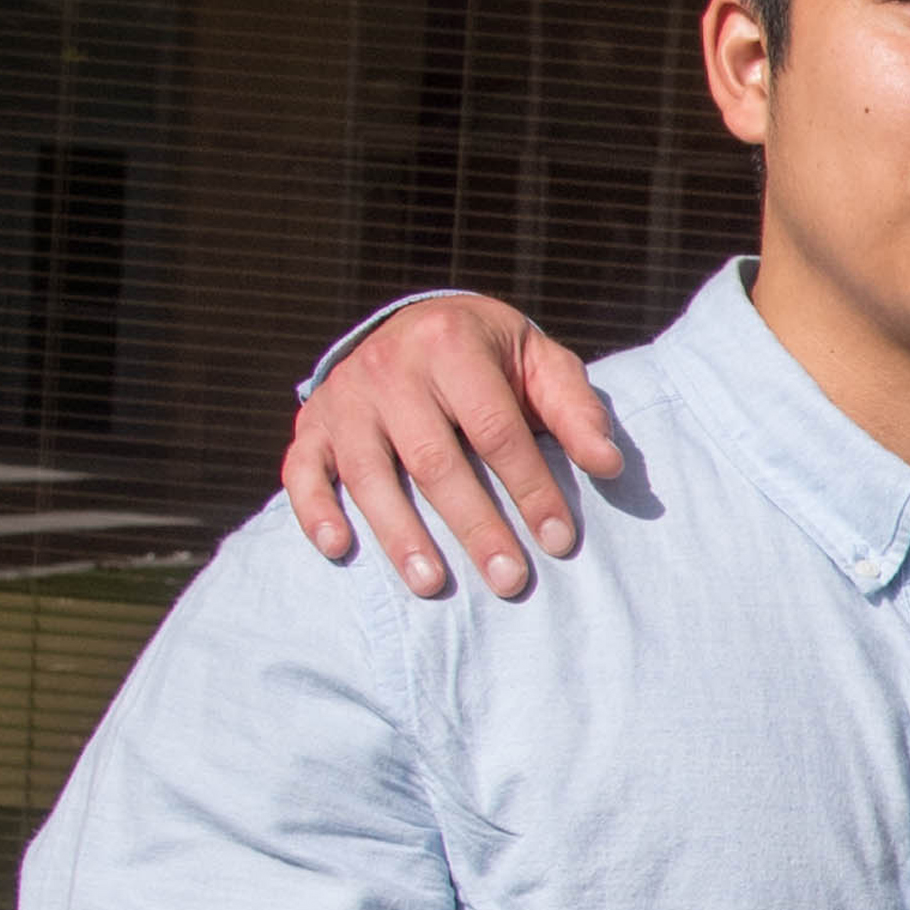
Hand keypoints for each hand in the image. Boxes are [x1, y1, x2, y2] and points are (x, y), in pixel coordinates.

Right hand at [279, 293, 621, 599]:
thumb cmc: (493, 359)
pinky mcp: (313, 425)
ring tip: (433, 585)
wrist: (418, 325)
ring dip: (399, 534)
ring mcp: (344, 398)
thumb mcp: (540, 364)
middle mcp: (390, 368)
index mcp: (451, 344)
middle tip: (510, 581)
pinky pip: (302, 470)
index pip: (495, 429)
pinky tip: (339, 549)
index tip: (560, 541)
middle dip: (475, 526)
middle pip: (434, 460)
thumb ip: (575, 410)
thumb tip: (608, 465)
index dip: (530, 487)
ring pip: (369, 474)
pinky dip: (314, 510)